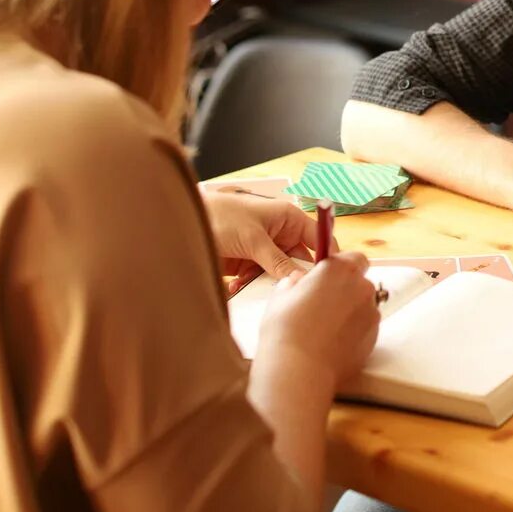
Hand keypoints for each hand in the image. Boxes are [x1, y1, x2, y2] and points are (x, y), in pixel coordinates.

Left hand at [201, 188, 322, 294]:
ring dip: (270, 285)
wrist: (182, 223)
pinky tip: (239, 288)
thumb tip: (300, 280)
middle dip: (294, 277)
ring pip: (279, 274)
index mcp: (288, 219)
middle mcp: (280, 235)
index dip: (326, 256)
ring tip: (259, 292)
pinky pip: (259, 280)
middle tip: (291, 294)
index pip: (318, 237)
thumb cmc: (220, 217)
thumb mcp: (253, 239)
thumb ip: (278, 261)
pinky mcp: (248, 264)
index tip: (330, 279)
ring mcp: (264, 250)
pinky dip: (252, 287)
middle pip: (300, 261)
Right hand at [259, 251, 379, 387]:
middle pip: (360, 283)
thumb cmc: (286, 330)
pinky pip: (365, 329)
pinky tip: (332, 344)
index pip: (354, 258)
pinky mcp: (374, 338)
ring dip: (350, 313)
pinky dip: (354, 333)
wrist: (298, 370)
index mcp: (340, 270)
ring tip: (325, 330)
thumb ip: (295, 282)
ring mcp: (371, 314)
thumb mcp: (281, 296)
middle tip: (322, 306)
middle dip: (345, 291)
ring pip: (363, 307)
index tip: (329, 278)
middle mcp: (362, 288)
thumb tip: (299, 281)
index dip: (342, 268)